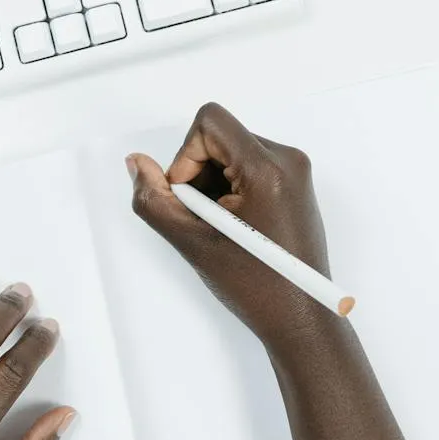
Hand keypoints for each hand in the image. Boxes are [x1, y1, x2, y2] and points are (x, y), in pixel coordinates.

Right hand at [128, 103, 335, 357]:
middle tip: (204, 219)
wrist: (301, 318)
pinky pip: (250, 167)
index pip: (210, 122)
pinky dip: (231, 189)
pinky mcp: (295, 184)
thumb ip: (155, 199)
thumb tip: (137, 163)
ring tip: (221, 228)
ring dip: (214, 184)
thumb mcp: (192, 243)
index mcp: (268, 169)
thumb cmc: (256, 286)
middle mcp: (288, 160)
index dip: (186, 156)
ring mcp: (295, 172)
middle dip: (199, 173)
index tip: (190, 197)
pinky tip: (236, 227)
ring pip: (232, 152)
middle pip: (221, 137)